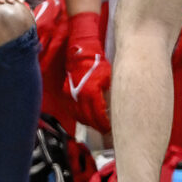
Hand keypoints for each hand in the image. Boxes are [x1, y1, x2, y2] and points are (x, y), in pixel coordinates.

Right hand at [65, 11, 111, 133]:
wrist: (82, 51)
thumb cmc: (97, 62)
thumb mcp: (109, 79)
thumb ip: (110, 95)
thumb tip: (116, 108)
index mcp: (91, 93)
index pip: (98, 116)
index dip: (104, 125)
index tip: (109, 128)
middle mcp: (78, 96)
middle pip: (88, 119)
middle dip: (96, 126)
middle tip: (104, 130)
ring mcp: (70, 94)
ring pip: (78, 116)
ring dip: (87, 122)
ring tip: (95, 124)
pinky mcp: (65, 92)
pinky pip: (71, 109)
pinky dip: (78, 115)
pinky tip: (84, 117)